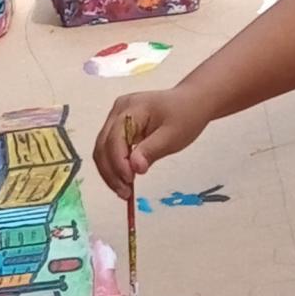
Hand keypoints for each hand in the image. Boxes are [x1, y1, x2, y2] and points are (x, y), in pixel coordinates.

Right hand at [94, 85, 209, 200]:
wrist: (192, 102)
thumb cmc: (185, 115)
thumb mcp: (172, 136)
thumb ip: (151, 151)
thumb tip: (134, 168)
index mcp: (130, 108)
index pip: (114, 139)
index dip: (118, 163)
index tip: (129, 181)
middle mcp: (118, 111)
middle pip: (102, 145)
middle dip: (111, 172)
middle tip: (124, 193)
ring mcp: (116, 118)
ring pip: (103, 149)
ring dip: (110, 172)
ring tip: (124, 191)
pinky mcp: (119, 127)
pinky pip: (110, 149)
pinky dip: (115, 166)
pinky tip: (124, 180)